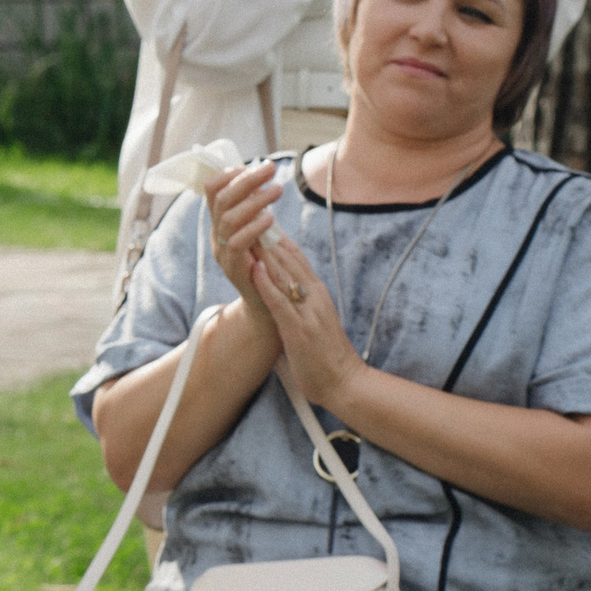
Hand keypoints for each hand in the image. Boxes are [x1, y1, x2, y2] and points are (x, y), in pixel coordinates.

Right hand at [205, 162, 285, 332]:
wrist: (268, 307)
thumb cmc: (268, 266)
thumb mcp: (260, 233)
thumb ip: (257, 211)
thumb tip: (262, 181)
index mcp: (221, 224)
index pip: (212, 191)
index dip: (227, 174)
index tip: (250, 165)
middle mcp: (217, 236)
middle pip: (221, 200)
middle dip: (245, 180)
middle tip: (270, 169)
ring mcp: (223, 253)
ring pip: (228, 219)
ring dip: (254, 200)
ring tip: (277, 191)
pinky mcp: (234, 269)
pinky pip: (237, 244)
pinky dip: (253, 227)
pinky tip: (271, 218)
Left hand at [251, 228, 364, 404]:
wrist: (345, 382)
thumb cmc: (326, 352)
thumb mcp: (314, 316)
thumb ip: (302, 297)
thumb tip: (284, 280)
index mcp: (317, 292)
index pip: (295, 256)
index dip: (276, 233)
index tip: (258, 212)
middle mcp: (314, 296)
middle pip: (288, 258)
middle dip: (266, 233)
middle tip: (248, 208)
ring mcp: (308, 312)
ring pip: (284, 274)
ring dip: (264, 251)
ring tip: (246, 228)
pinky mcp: (299, 330)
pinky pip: (280, 303)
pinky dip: (267, 284)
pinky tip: (254, 269)